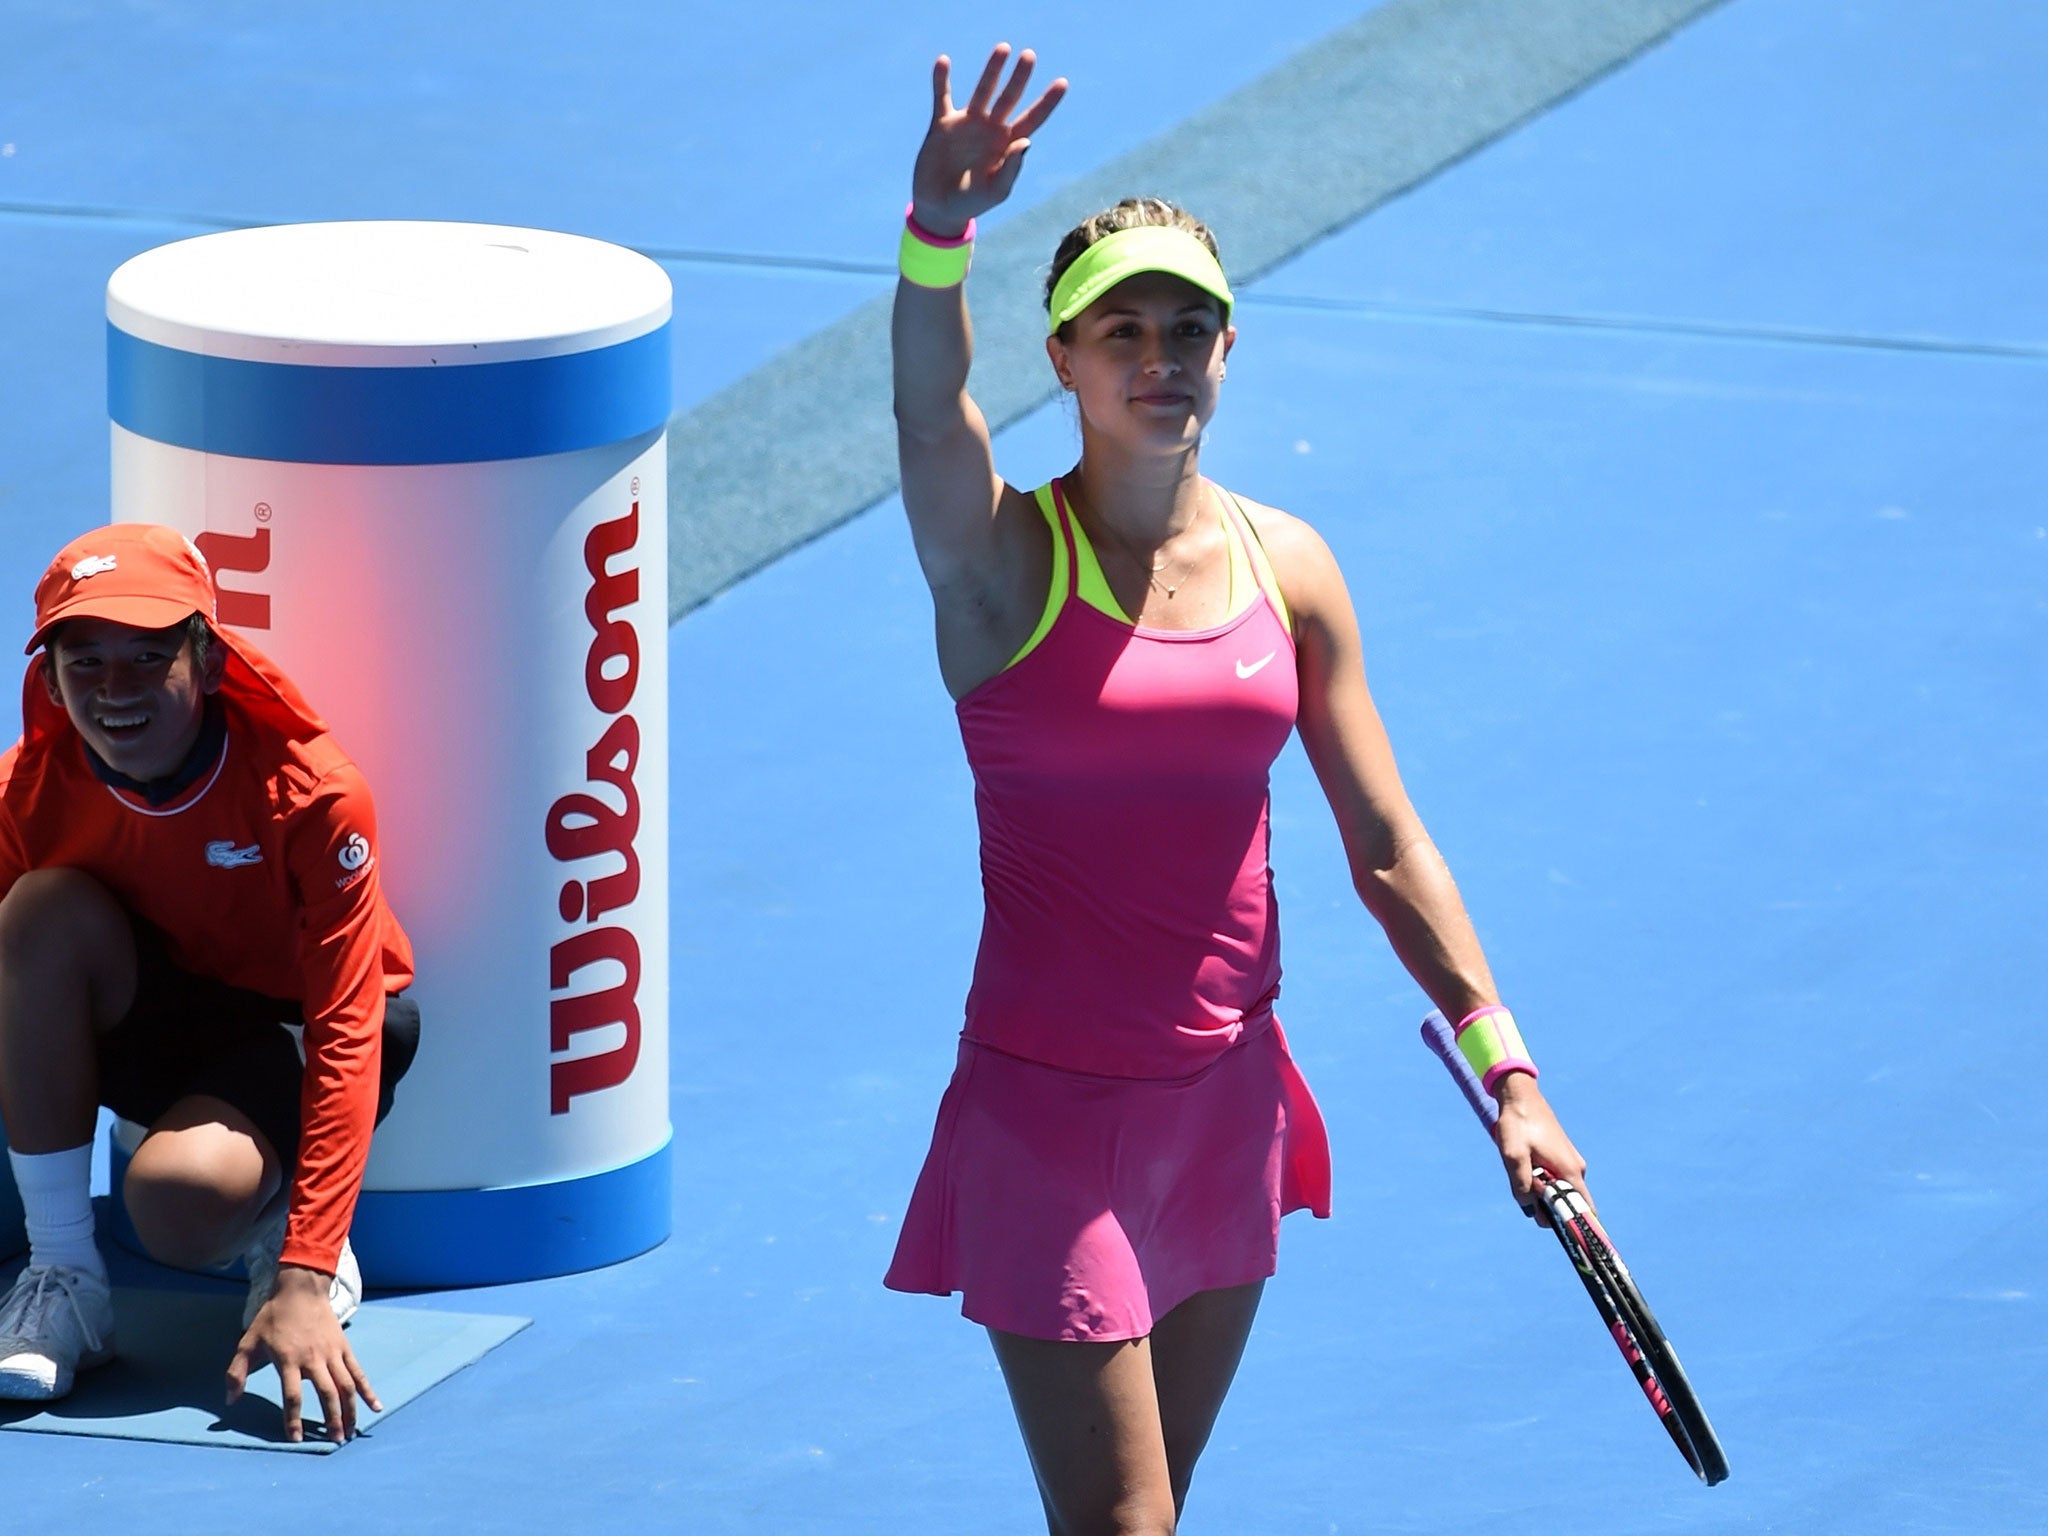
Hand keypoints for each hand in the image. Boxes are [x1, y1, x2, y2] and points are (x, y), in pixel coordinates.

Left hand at [225, 1264, 380, 1442]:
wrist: (302, 1288)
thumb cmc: (273, 1317)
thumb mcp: (248, 1342)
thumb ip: (237, 1372)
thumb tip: (230, 1401)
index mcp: (289, 1359)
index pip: (293, 1396)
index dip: (293, 1419)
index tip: (294, 1439)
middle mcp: (314, 1358)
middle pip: (327, 1394)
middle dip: (332, 1419)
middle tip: (334, 1441)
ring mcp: (332, 1353)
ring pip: (346, 1385)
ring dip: (350, 1410)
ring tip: (351, 1431)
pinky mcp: (344, 1348)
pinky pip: (358, 1372)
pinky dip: (368, 1390)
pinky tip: (376, 1406)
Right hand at [911, 43, 1066, 236]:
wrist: (938, 209)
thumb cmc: (971, 204)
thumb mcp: (995, 191)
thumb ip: (1012, 168)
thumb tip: (1027, 141)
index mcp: (1007, 145)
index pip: (1032, 118)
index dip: (1047, 102)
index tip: (1063, 83)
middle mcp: (990, 130)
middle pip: (1009, 98)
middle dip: (1019, 77)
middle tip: (1029, 56)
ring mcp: (967, 124)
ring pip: (983, 91)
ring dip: (992, 70)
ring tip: (1004, 48)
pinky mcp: (942, 125)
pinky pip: (942, 96)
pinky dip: (941, 79)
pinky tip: (944, 61)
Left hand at [1491, 1073, 1589, 1226]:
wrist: (1520, 1097)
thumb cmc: (1517, 1125)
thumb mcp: (1513, 1156)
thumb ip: (1521, 1184)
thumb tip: (1530, 1208)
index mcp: (1570, 1171)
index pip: (1584, 1209)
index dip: (1575, 1225)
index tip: (1563, 1233)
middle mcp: (1576, 1169)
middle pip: (1566, 1203)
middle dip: (1547, 1207)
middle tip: (1525, 1194)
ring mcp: (1570, 1162)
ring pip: (1557, 1190)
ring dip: (1540, 1191)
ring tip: (1522, 1171)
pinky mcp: (1561, 1157)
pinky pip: (1553, 1178)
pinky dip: (1539, 1180)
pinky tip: (1524, 1166)